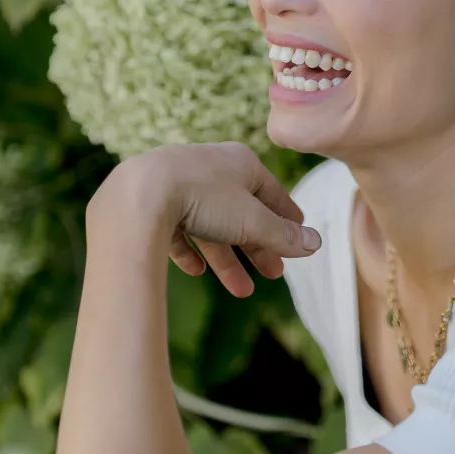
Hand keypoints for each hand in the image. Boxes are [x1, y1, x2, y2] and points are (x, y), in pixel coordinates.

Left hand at [86, 142, 321, 297]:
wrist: (138, 195)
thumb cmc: (203, 197)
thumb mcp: (253, 221)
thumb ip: (283, 235)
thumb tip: (316, 244)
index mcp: (239, 162)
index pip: (271, 191)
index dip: (287, 216)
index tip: (298, 236)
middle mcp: (209, 168)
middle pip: (241, 212)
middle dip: (259, 246)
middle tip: (274, 274)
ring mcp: (177, 185)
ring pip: (210, 225)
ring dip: (227, 259)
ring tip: (242, 291)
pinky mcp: (151, 205)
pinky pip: (176, 230)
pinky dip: (190, 250)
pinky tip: (196, 271)